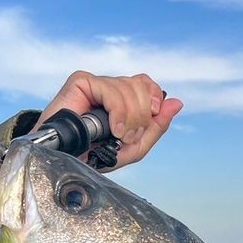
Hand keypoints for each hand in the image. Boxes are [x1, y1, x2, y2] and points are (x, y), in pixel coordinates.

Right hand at [35, 71, 182, 167]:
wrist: (66, 161)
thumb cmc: (94, 155)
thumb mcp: (134, 146)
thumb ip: (157, 126)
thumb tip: (176, 102)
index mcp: (122, 100)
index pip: (146, 83)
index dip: (154, 97)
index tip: (153, 114)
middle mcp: (109, 90)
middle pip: (141, 84)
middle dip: (142, 114)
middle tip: (128, 134)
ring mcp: (95, 84)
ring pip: (128, 87)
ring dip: (129, 117)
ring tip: (117, 134)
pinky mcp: (81, 82)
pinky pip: (110, 88)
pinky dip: (117, 110)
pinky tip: (112, 126)